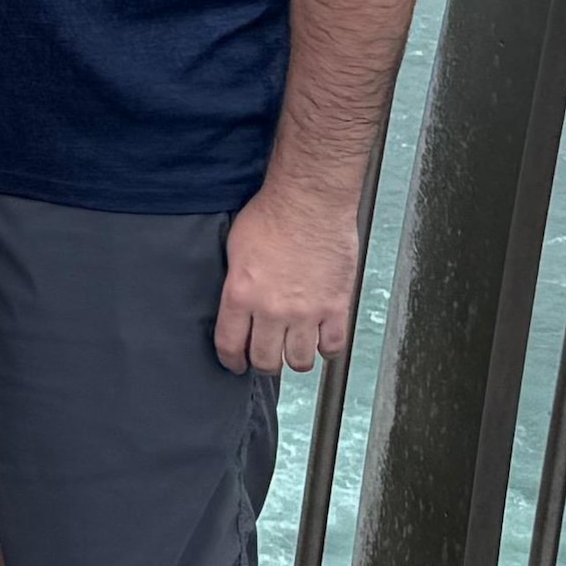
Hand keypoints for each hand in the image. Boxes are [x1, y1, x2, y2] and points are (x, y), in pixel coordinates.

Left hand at [215, 177, 361, 375]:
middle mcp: (272, 309)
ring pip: (300, 361)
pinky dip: (327, 348)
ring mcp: (306, 311)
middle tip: (266, 357)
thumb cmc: (272, 214)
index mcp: (241, 295)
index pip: (230, 346)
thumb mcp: (235, 249)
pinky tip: (321, 339)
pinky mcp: (336, 306)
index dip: (231, 361)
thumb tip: (236, 304)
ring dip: (295, 360)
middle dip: (263, 363)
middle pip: (266, 361)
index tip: (235, 363)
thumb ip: (236, 284)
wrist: (309, 201)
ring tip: (294, 349)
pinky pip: (333, 346)